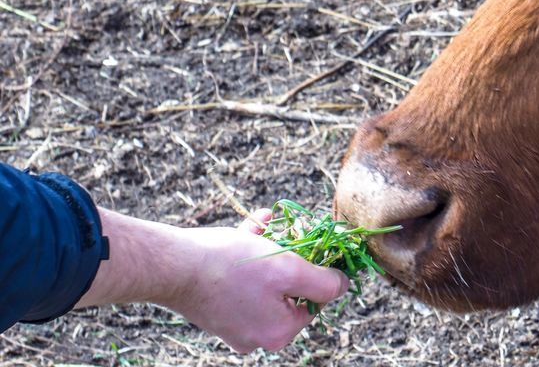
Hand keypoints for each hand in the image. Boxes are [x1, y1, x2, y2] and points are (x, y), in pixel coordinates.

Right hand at [166, 208, 350, 351]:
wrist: (173, 265)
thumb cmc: (233, 267)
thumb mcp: (290, 270)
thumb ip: (323, 283)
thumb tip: (344, 287)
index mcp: (278, 333)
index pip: (315, 301)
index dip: (318, 269)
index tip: (313, 244)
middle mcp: (257, 335)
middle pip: (289, 289)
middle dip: (290, 255)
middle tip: (288, 230)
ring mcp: (234, 322)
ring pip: (266, 277)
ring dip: (269, 247)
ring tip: (264, 224)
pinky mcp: (217, 306)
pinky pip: (244, 277)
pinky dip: (250, 249)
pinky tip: (252, 225)